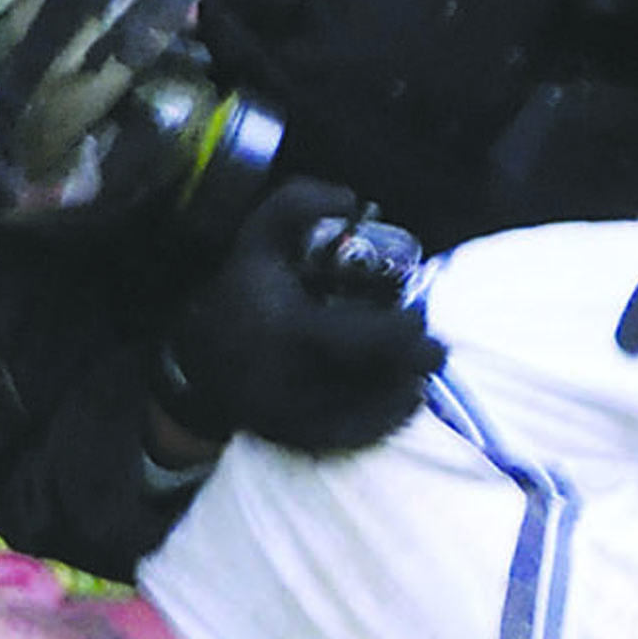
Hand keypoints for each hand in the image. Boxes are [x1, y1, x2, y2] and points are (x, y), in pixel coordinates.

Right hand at [164, 179, 444, 451]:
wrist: (201, 356)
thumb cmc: (244, 290)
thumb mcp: (261, 237)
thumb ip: (298, 203)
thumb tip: (350, 199)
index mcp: (287, 329)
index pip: (366, 338)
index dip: (405, 331)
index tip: (420, 317)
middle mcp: (290, 381)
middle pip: (374, 377)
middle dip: (413, 363)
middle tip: (436, 350)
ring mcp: (293, 417)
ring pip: (367, 410)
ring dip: (404, 391)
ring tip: (423, 374)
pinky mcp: (295, 439)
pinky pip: (351, 436)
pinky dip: (384, 421)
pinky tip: (405, 403)